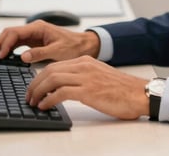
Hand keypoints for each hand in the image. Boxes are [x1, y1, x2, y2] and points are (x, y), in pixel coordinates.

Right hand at [0, 20, 99, 62]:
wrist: (83, 45)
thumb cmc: (73, 46)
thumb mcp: (57, 51)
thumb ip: (40, 53)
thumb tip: (23, 57)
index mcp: (38, 28)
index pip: (15, 32)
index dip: (5, 43)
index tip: (0, 55)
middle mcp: (34, 29)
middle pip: (9, 33)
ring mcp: (33, 35)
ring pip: (12, 37)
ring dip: (2, 46)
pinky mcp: (34, 41)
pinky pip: (17, 43)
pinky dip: (9, 49)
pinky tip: (5, 57)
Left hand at [26, 56, 148, 119]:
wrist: (140, 93)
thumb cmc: (122, 90)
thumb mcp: (99, 76)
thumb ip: (83, 77)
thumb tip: (65, 88)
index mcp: (86, 61)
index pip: (55, 65)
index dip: (40, 77)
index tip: (33, 87)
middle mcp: (84, 66)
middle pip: (49, 70)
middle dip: (34, 84)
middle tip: (29, 96)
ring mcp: (85, 77)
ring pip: (52, 79)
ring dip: (38, 91)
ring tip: (33, 102)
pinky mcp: (88, 90)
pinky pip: (60, 92)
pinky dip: (49, 99)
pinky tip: (45, 106)